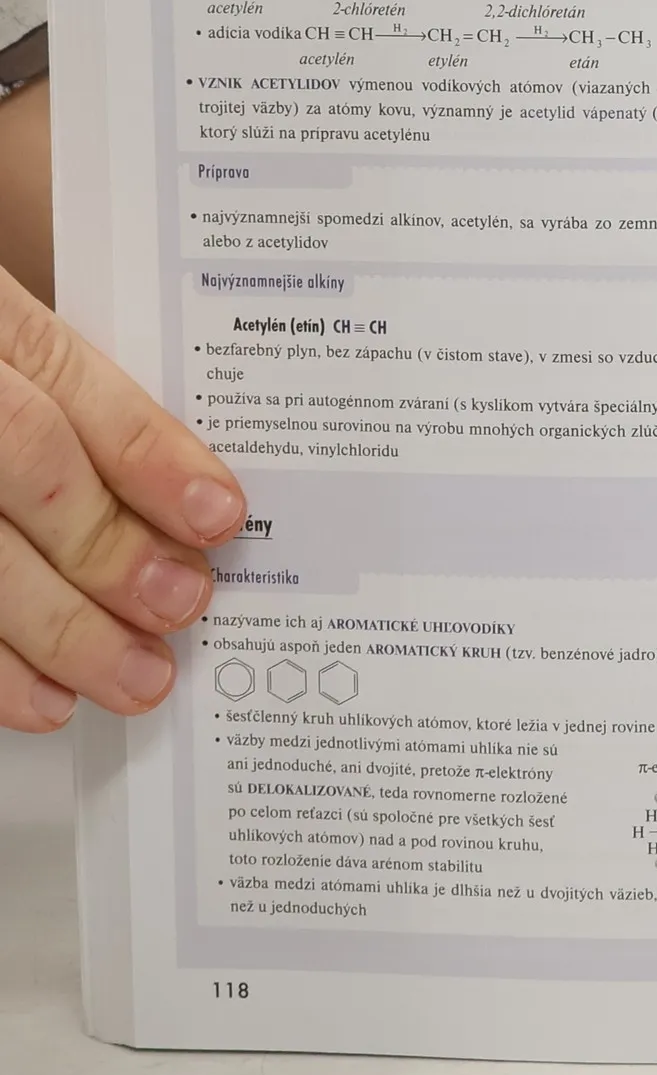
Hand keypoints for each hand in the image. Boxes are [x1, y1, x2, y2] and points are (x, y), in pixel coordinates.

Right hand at [0, 266, 245, 731]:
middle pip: (20, 462)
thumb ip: (63, 394)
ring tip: (130, 674)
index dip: (146, 452)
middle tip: (181, 604)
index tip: (217, 513)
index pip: (59, 376)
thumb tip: (178, 492)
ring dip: (55, 629)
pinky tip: (35, 698)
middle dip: (109, 547)